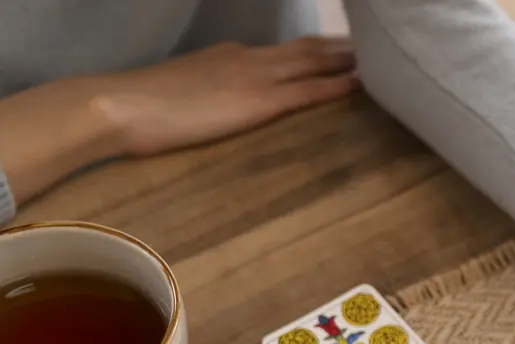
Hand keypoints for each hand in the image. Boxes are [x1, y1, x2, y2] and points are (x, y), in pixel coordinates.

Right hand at [95, 38, 357, 156]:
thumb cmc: (141, 108)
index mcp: (231, 56)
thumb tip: (220, 107)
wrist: (119, 105)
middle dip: (342, 49)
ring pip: (314, 62)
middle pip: (308, 50)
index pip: (285, 52)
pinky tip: (360, 84)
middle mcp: (249, 59)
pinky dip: (336, 85)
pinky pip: (307, 90)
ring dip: (348, 60)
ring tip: (379, 60)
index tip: (343, 50)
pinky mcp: (258, 101)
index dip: (318, 50)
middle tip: (375, 48)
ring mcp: (255, 77)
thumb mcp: (184, 94)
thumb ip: (210, 95)